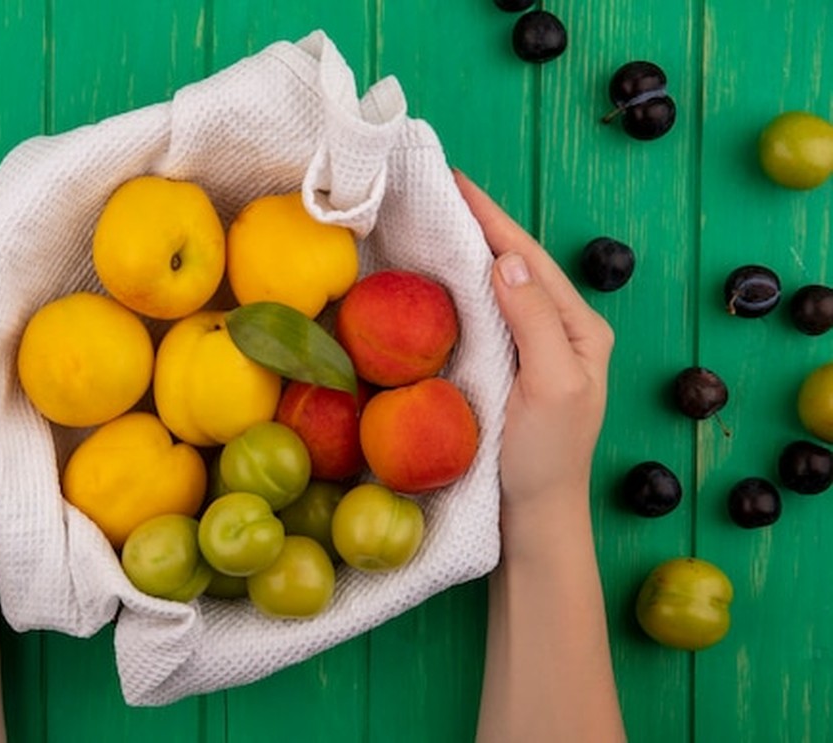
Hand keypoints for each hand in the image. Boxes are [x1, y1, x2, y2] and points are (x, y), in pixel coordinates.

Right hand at [454, 171, 613, 507]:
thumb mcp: (551, 386)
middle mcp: (560, 330)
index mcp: (580, 328)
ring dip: (468, 249)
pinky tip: (437, 277)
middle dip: (479, 223)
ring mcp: (533, 349)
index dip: (492, 217)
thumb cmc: (546, 457)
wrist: (533, 516)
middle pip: (516, 263)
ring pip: (499, 285)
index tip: (454, 181)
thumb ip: (534, 322)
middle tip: (435, 190)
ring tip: (432, 219)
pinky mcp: (507, 368)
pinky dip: (460, 287)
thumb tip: (506, 260)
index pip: (530, 258)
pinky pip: (484, 313)